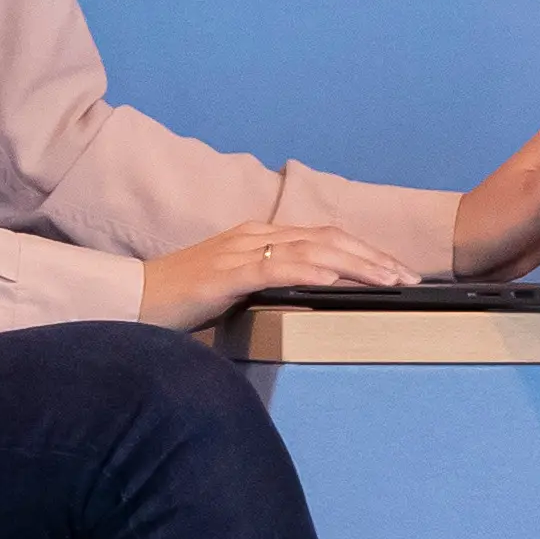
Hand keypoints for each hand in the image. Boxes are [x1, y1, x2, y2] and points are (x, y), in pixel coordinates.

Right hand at [139, 219, 423, 329]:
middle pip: (328, 238)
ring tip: (388, 280)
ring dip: (357, 265)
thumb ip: (265, 286)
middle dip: (373, 257)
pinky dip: (314, 273)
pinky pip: (279, 269)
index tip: (395, 270)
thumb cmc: (178, 301)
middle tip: (408, 277)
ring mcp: (241, 251)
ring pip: (314, 250)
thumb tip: (308, 301)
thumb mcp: (231, 289)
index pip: (323, 238)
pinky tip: (338, 284)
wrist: (131, 299)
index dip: (364, 251)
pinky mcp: (227, 273)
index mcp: (257, 238)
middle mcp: (254, 236)